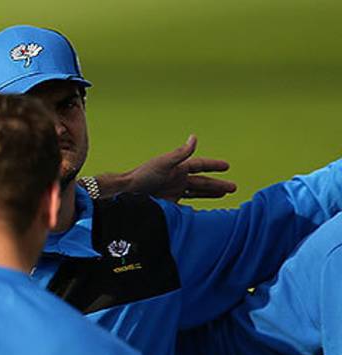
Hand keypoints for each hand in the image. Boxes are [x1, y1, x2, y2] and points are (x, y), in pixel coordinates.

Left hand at [120, 135, 236, 202]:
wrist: (126, 194)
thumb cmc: (143, 176)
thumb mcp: (164, 163)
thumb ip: (181, 153)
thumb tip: (194, 137)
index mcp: (178, 168)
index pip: (200, 165)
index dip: (213, 165)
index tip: (227, 166)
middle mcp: (177, 179)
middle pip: (202, 182)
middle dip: (218, 184)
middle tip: (233, 188)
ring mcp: (173, 192)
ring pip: (197, 193)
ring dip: (210, 194)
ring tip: (224, 194)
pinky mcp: (169, 204)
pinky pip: (185, 207)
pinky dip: (194, 209)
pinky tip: (202, 212)